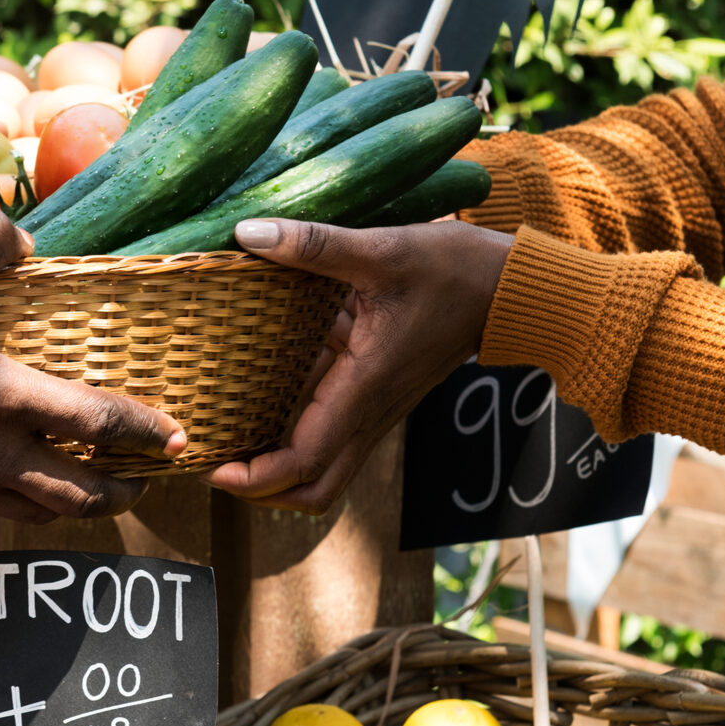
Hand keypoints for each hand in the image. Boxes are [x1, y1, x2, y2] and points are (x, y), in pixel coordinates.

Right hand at [0, 208, 184, 524]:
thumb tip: (28, 241)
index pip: (95, 422)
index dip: (142, 430)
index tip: (173, 434)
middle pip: (78, 490)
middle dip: (121, 489)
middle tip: (146, 479)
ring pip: (37, 512)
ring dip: (75, 504)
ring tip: (96, 491)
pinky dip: (21, 506)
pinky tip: (23, 489)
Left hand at [207, 218, 514, 511]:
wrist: (509, 286)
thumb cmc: (454, 269)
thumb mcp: (382, 249)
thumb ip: (314, 244)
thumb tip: (249, 233)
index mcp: (365, 387)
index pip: (306, 461)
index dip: (258, 478)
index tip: (216, 469)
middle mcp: (370, 410)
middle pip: (315, 489)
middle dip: (264, 492)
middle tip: (217, 466)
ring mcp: (376, 406)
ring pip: (325, 467)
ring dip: (278, 468)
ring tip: (228, 440)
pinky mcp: (377, 391)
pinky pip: (332, 431)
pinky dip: (295, 432)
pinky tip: (259, 398)